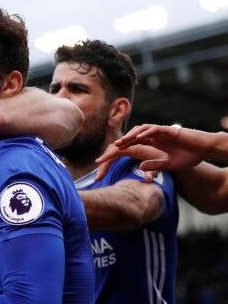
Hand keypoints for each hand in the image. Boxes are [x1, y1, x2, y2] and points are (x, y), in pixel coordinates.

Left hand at [95, 124, 209, 180]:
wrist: (204, 150)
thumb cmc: (187, 157)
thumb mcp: (167, 166)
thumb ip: (153, 166)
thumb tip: (141, 169)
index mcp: (145, 147)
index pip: (123, 152)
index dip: (111, 160)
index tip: (99, 172)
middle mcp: (148, 139)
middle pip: (125, 142)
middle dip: (111, 152)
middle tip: (98, 163)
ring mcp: (157, 133)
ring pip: (136, 133)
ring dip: (126, 139)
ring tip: (116, 146)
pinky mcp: (167, 130)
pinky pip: (152, 130)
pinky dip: (143, 133)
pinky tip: (135, 139)